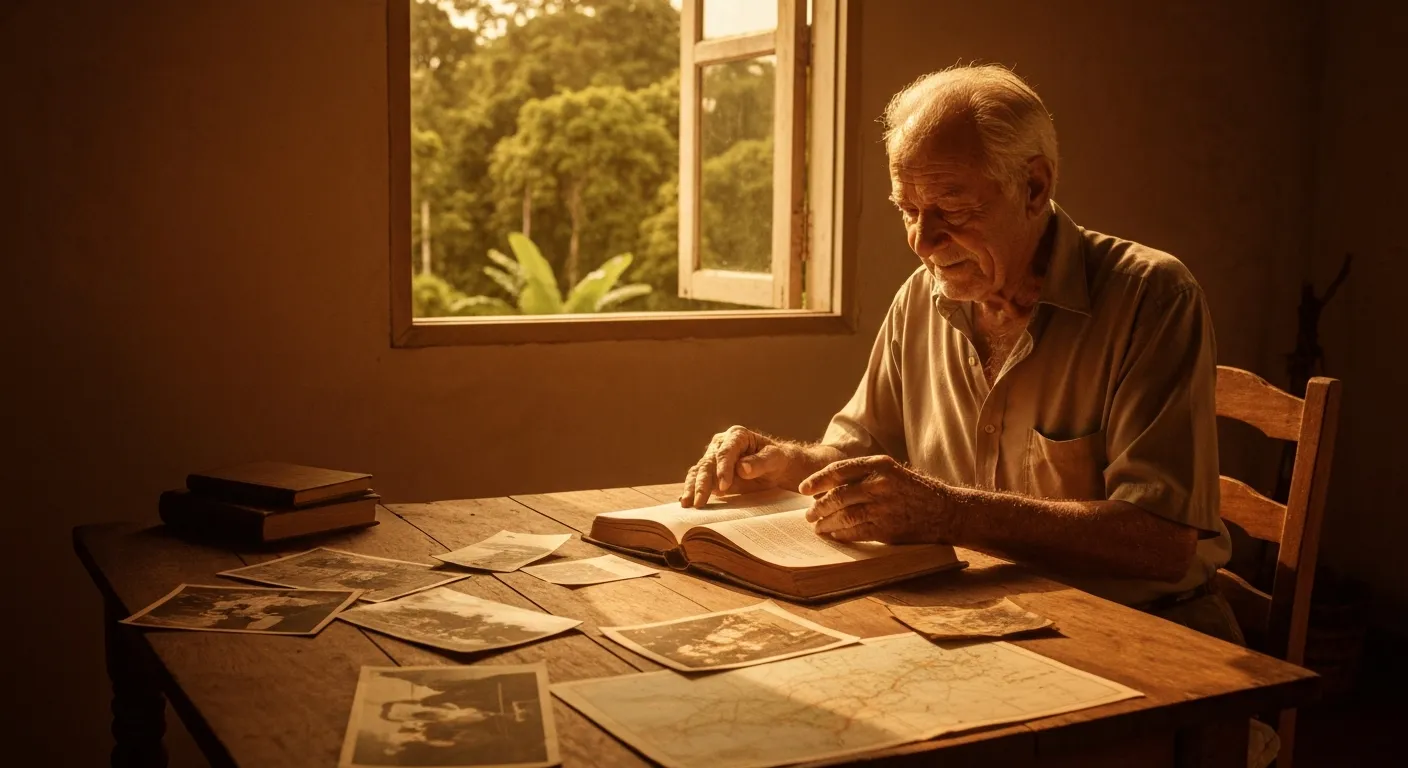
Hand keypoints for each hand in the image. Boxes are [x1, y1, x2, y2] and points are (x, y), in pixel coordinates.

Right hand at [681, 426, 791, 506]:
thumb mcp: (774, 458)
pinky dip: (691, 490)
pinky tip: (685, 502)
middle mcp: (720, 445)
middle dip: (702, 483)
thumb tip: (742, 468)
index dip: (723, 468)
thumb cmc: (775, 459)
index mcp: (736, 436)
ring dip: (692, 488)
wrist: (775, 467)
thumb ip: (760, 462)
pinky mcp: (710, 473)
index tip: (724, 486)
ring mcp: (713, 458)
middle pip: (707, 463)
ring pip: (698, 472)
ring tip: (687, 504)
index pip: (725, 452)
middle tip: (699, 501)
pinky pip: (697, 480)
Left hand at [800, 455, 948, 542]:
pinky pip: (855, 532)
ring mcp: (883, 507)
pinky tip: (833, 535)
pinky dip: (840, 534)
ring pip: (844, 515)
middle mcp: (880, 484)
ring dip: (826, 522)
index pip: (839, 470)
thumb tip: (827, 487)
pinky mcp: (887, 529)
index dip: (817, 480)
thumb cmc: (913, 490)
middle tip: (809, 514)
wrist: (945, 511)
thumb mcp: (891, 472)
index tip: (804, 489)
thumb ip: (863, 475)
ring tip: (817, 526)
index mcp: (880, 465)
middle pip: (838, 495)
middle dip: (818, 506)